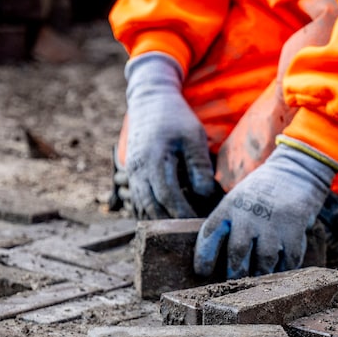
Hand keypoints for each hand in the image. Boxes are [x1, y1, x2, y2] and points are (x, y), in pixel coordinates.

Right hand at [124, 52, 215, 218]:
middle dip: (172, 224)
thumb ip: (199, 167)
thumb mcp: (194, 137)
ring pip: (142, 208)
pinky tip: (164, 224)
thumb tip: (205, 197)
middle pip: (152, 208)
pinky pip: (137, 203)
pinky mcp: (132, 176)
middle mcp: (138, 170)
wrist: (149, 101)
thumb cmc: (176, 118)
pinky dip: (149, 216)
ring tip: (180, 234)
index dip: (183, 214)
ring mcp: (132, 174)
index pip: (168, 196)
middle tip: (192, 235)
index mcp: (155, 159)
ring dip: (159, 223)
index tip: (200, 224)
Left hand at [195, 139, 337, 277]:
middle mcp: (249, 214)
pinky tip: (281, 269)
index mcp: (230, 206)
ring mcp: (273, 222)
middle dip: (235, 272)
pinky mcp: (295, 228)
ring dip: (261, 274)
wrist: (295, 171)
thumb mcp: (238, 199)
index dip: (203, 257)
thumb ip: (228, 224)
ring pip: (264, 261)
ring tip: (259, 279)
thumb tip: (221, 262)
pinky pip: (289, 259)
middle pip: (237, 253)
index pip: (210, 234)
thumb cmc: (261, 192)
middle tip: (235, 281)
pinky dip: (285, 269)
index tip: (202, 273)